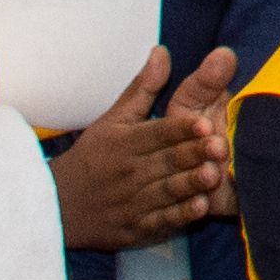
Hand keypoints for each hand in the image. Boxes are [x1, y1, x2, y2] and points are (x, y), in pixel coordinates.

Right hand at [43, 46, 238, 249]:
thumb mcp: (113, 120)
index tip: (203, 123)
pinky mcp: (134, 229)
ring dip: (191, 184)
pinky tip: (200, 208)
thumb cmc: (92, 157)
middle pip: (166, 162)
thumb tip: (162, 51)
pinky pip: (159, 221)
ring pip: (165, 192)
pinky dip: (179, 216)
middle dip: (193, 154)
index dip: (180, 130)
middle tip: (221, 147)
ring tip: (215, 175)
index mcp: (124, 143)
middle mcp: (128, 172)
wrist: (57, 207)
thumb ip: (142, 89)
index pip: (156, 134)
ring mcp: (131, 202)